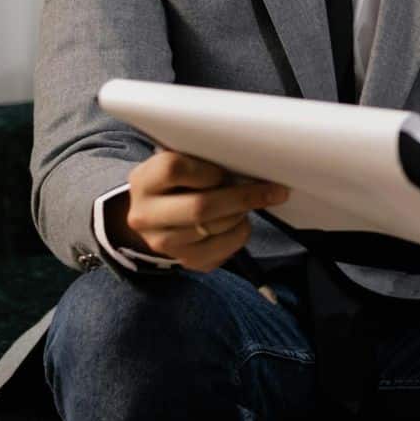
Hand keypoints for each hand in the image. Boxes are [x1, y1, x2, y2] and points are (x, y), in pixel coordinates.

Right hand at [113, 149, 288, 271]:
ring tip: (250, 203)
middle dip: (243, 197)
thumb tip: (251, 161)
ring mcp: (162, 243)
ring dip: (242, 214)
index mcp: (145, 180)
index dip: (208, 170)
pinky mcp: (184, 261)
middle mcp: (146, 215)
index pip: (174, 169)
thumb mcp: (182, 161)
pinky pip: (223, 250)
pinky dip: (240, 233)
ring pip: (216, 229)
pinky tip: (240, 222)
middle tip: (274, 190)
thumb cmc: (180, 180)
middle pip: (200, 207)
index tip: (225, 171)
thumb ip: (205, 159)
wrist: (157, 216)